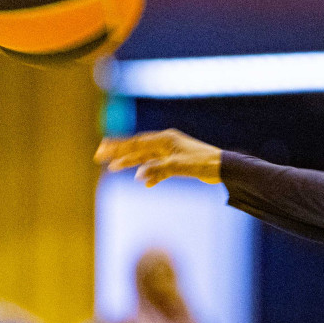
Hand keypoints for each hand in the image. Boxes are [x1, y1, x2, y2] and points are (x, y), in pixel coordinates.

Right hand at [96, 129, 221, 186]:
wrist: (223, 168)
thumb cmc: (203, 163)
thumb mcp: (179, 166)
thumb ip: (158, 170)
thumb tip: (138, 175)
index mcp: (164, 140)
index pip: (136, 142)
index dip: (117, 147)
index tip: (102, 150)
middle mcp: (166, 143)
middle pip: (137, 147)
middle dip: (119, 152)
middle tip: (100, 156)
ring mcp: (171, 152)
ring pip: (146, 157)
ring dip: (132, 163)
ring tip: (114, 168)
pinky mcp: (177, 162)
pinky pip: (159, 167)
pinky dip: (151, 174)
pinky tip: (145, 183)